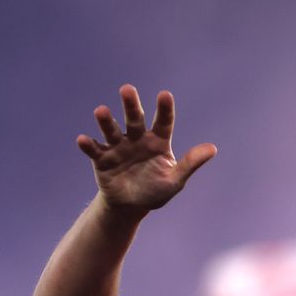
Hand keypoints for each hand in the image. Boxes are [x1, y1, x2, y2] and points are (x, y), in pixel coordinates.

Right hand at [78, 84, 215, 215]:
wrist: (131, 205)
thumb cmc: (156, 190)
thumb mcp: (175, 180)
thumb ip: (190, 163)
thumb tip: (212, 149)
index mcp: (158, 141)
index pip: (163, 122)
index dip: (164, 109)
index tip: (165, 95)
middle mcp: (137, 139)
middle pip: (134, 119)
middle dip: (131, 105)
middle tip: (127, 90)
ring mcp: (118, 147)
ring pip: (111, 130)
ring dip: (106, 121)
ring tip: (101, 111)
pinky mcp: (102, 158)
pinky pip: (94, 150)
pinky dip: (88, 145)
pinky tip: (82, 140)